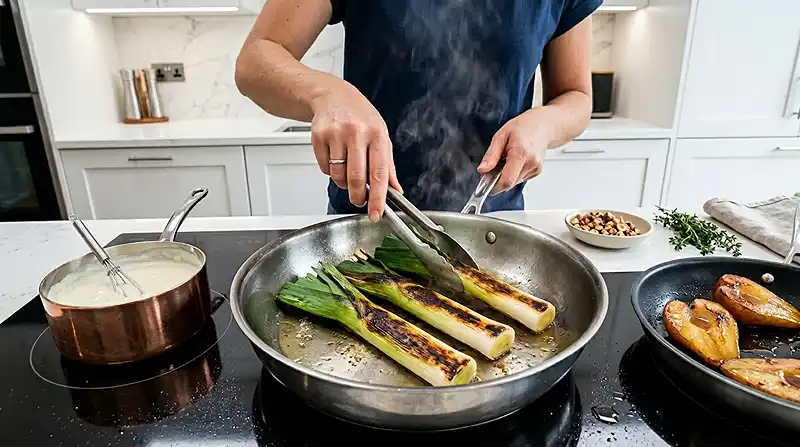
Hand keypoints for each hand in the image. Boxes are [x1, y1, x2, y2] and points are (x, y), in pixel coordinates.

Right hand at [310, 81, 401, 220]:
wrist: (332, 95)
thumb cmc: (360, 116)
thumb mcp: (380, 135)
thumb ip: (388, 165)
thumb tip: (395, 190)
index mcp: (377, 134)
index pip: (379, 173)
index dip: (378, 198)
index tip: (376, 214)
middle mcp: (356, 133)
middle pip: (356, 178)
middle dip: (357, 196)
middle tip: (359, 200)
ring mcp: (336, 134)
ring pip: (338, 176)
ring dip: (343, 182)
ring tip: (347, 169)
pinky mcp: (318, 136)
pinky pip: (324, 168)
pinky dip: (330, 170)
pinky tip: (335, 157)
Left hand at [477, 109, 550, 192]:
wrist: (543, 125)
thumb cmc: (523, 127)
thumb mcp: (501, 136)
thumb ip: (491, 155)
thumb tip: (482, 170)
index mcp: (521, 153)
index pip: (507, 180)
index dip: (494, 186)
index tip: (486, 181)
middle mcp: (531, 163)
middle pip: (509, 183)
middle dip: (498, 178)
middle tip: (496, 163)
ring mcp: (536, 169)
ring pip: (514, 182)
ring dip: (506, 175)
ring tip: (508, 159)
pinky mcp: (537, 172)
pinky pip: (520, 179)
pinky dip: (514, 173)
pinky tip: (516, 161)